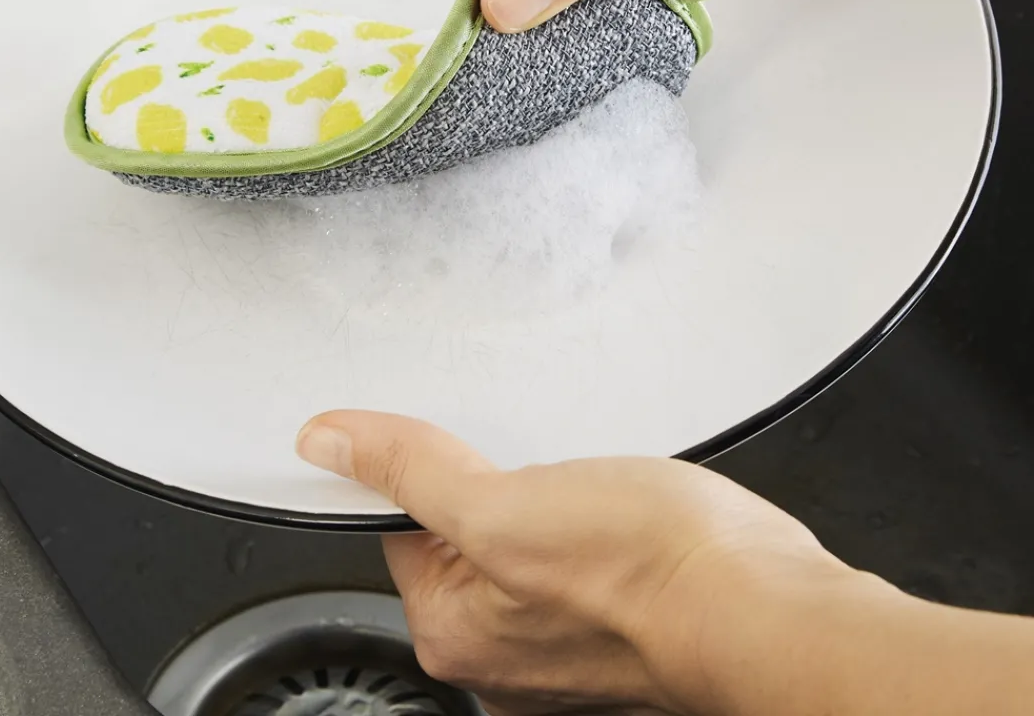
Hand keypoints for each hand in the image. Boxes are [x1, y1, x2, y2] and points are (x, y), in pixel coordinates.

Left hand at [295, 412, 849, 715]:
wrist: (765, 603)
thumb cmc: (647, 571)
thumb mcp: (503, 504)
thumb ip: (410, 471)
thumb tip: (329, 442)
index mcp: (454, 631)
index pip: (401, 526)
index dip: (423, 471)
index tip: (452, 443)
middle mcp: (502, 650)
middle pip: (464, 529)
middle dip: (492, 481)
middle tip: (538, 465)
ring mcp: (563, 635)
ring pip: (526, 532)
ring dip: (546, 491)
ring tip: (585, 482)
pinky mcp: (615, 611)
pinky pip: (576, 543)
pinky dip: (588, 511)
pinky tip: (617, 498)